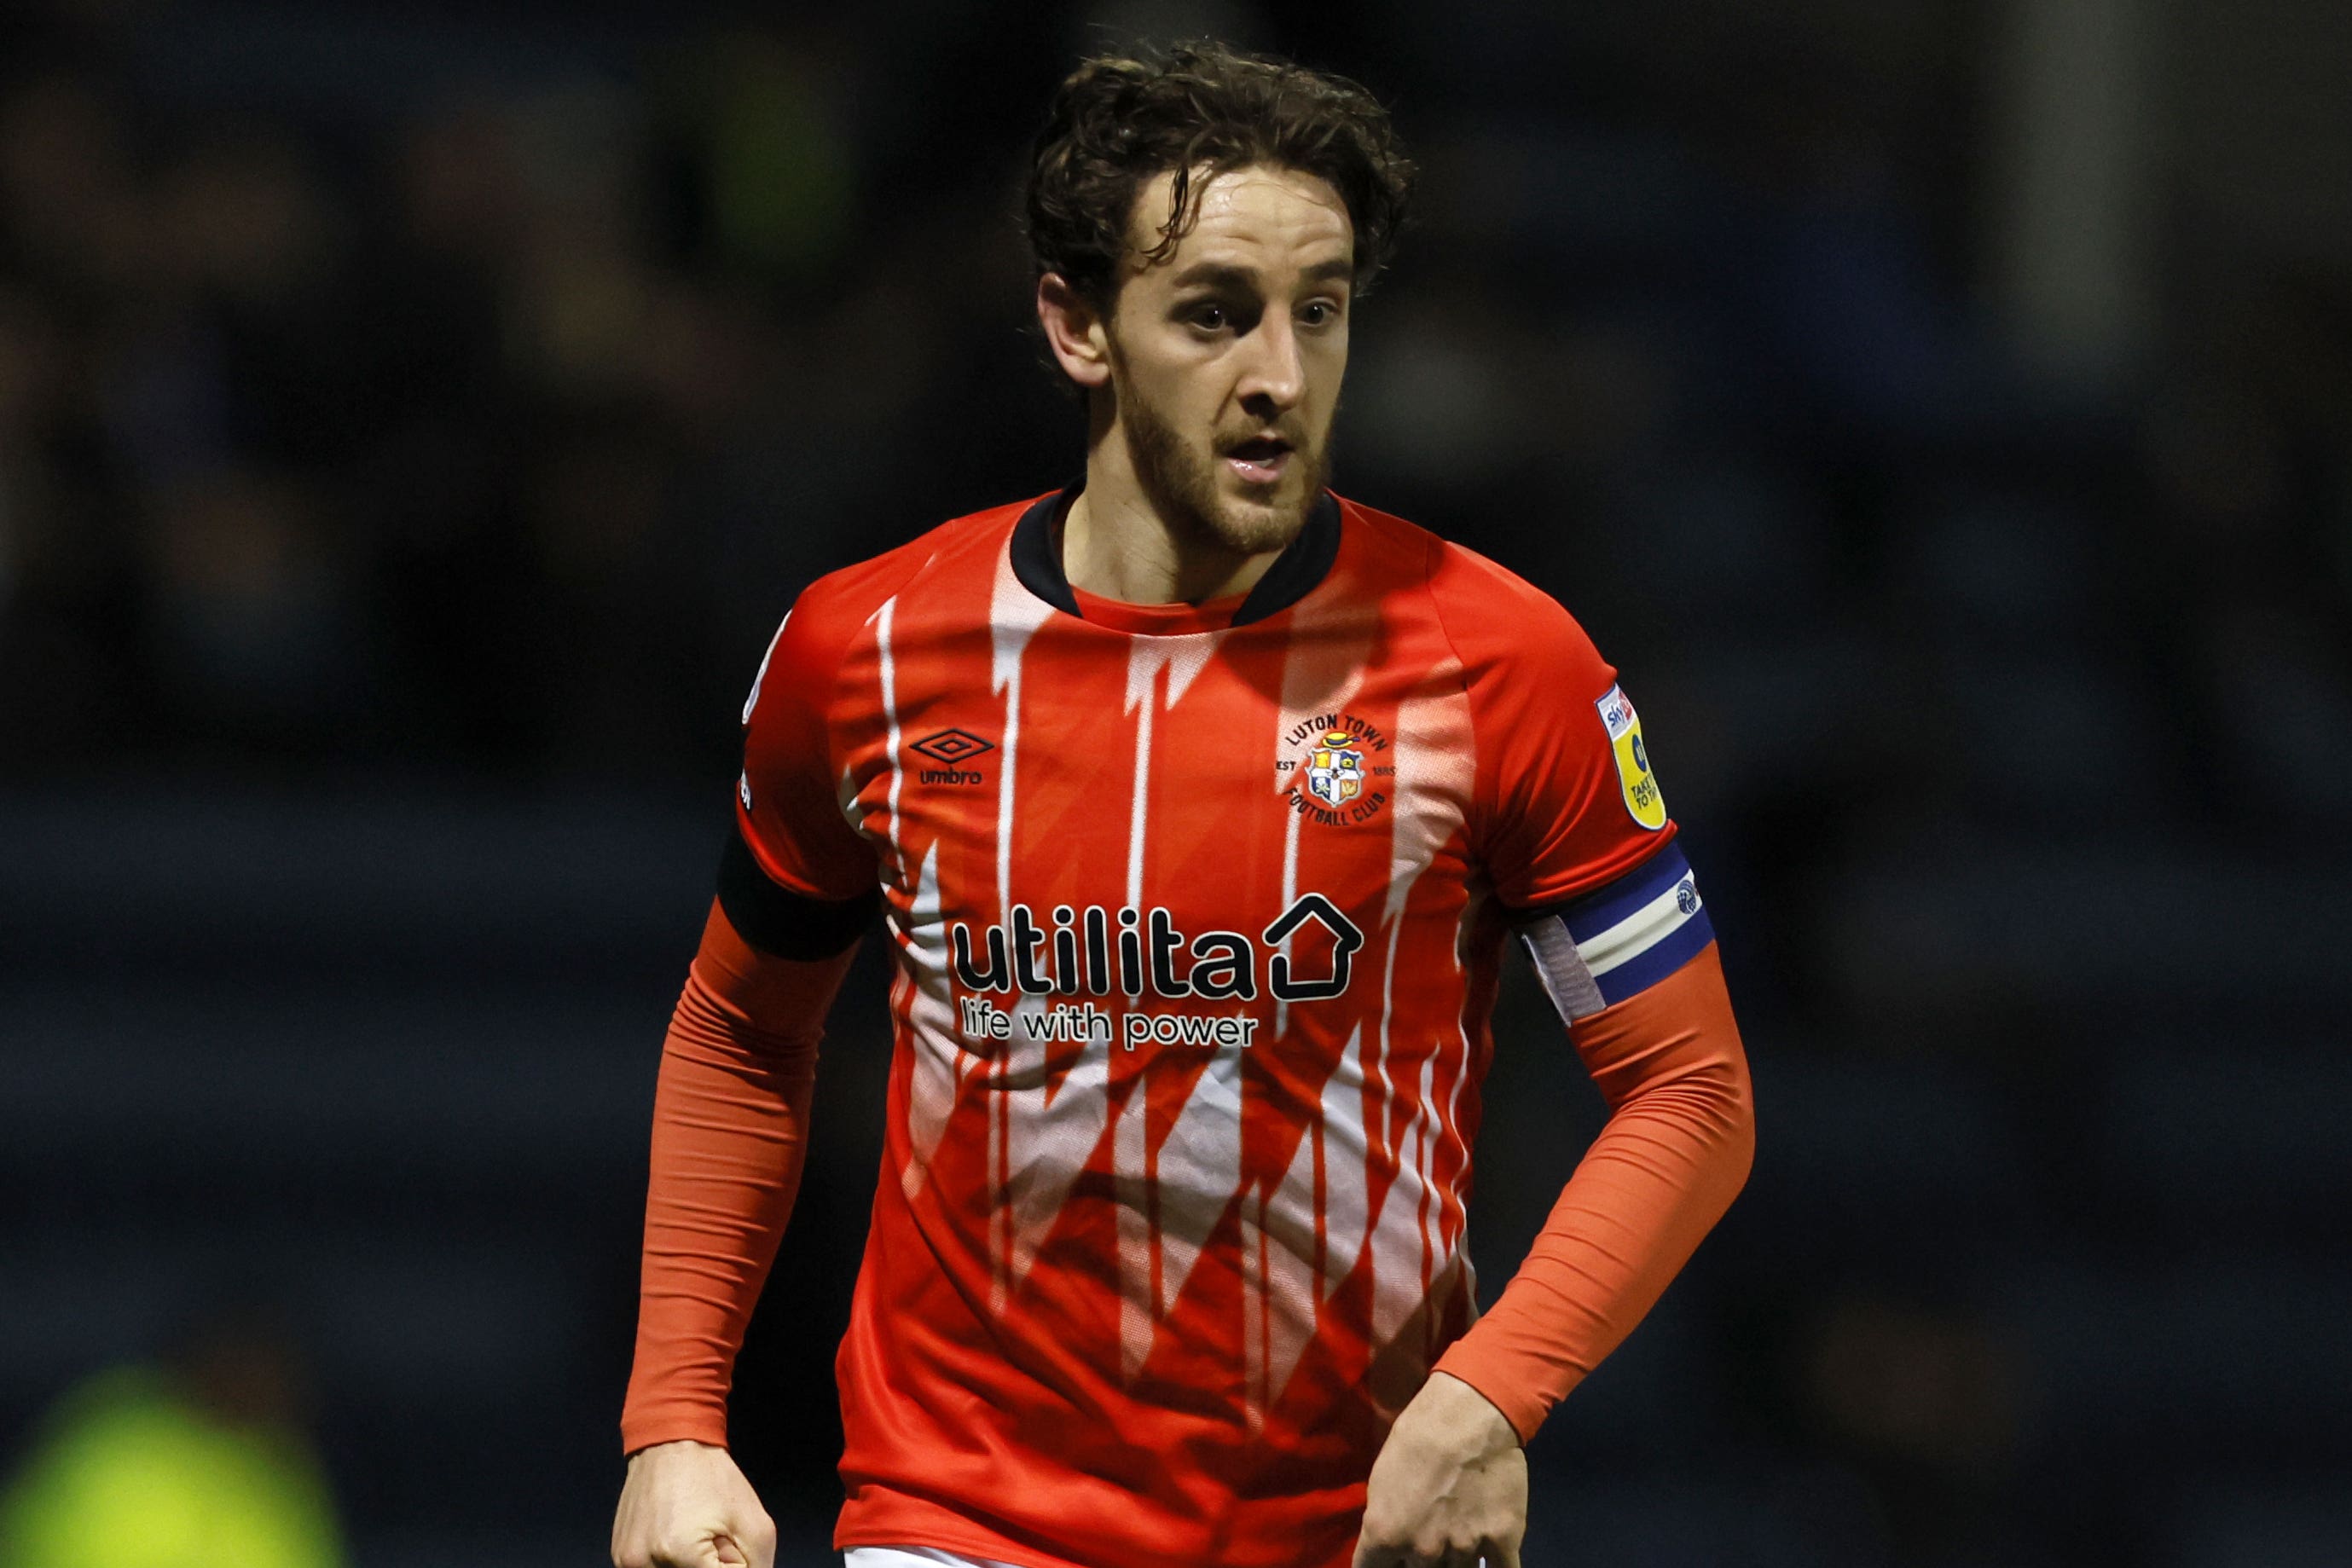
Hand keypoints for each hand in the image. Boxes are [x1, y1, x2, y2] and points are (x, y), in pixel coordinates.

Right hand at [611, 1439, 776, 1567]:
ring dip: (689, 1567)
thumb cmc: (712, 1477)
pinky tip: (677, 1538)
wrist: (672, 1442)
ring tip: (695, 1538)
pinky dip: (670, 1564)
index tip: (728, 1546)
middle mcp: (644, 1563)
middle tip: (714, 1542)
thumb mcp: (754, 1523)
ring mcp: (627, 1562)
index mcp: (679, 1553)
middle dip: (709, 1566)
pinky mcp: (621, 1558)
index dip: (731, 1566)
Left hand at [1352, 1371, 1527, 1566]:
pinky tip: (1489, 1559)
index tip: (1389, 1558)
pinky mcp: (1502, 1542)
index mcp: (1385, 1536)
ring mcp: (1464, 1550)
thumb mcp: (1380, 1481)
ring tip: (1457, 1532)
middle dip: (1418, 1558)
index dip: (1382, 1564)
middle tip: (1428, 1531)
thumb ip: (1384, 1525)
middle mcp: (1422, 1552)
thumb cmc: (1416, 1438)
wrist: (1468, 1415)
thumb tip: (1390, 1547)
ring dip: (1454, 1560)